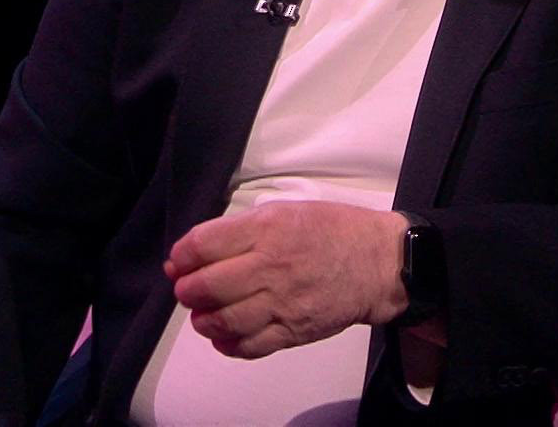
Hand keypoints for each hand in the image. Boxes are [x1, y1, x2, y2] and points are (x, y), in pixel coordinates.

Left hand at [164, 201, 409, 358]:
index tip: (178, 262)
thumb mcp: (286, 211)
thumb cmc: (332, 230)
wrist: (379, 263)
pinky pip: (251, 346)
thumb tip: (198, 251)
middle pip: (208, 286)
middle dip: (187, 291)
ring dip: (203, 321)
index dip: (182, 256)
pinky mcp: (295, 331)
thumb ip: (242, 229)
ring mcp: (283, 303)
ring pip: (225, 320)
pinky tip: (224, 337)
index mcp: (267, 229)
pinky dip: (229, 345)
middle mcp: (271, 266)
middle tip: (187, 291)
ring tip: (202, 316)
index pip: (204, 245)